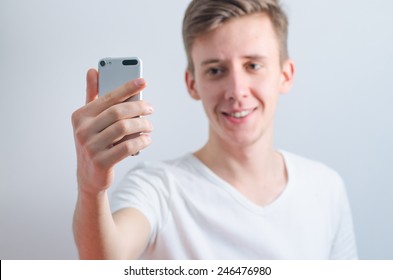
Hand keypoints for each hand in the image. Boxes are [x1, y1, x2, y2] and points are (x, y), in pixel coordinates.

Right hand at [71, 69, 153, 193]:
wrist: (89, 176)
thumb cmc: (94, 142)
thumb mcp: (89, 120)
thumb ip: (92, 95)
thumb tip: (93, 71)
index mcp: (80, 116)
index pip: (107, 97)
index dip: (127, 88)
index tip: (143, 81)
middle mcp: (82, 130)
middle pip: (118, 112)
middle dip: (138, 107)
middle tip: (151, 108)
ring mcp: (91, 147)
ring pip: (124, 128)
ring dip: (142, 125)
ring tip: (150, 126)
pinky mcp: (101, 162)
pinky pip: (127, 147)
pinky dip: (141, 142)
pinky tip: (147, 140)